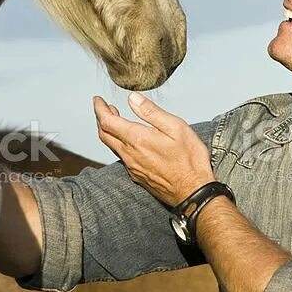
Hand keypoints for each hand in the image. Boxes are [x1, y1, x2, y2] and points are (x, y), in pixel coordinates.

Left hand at [93, 92, 214, 206]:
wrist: (193, 192)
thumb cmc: (189, 160)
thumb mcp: (176, 128)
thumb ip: (151, 112)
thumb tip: (132, 98)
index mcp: (137, 139)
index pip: (107, 121)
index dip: (99, 109)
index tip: (97, 99)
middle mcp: (130, 154)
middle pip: (104, 134)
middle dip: (100, 118)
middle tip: (103, 107)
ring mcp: (132, 167)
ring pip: (111, 146)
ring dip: (108, 130)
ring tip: (115, 118)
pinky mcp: (137, 176)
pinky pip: (121, 156)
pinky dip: (117, 143)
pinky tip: (127, 139)